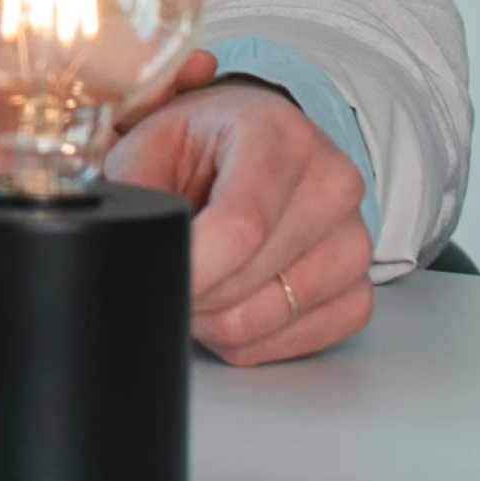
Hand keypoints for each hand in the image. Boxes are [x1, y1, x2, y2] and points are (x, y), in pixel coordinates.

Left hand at [106, 53, 369, 364]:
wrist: (259, 144)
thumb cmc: (203, 141)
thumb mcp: (152, 139)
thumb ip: (133, 182)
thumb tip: (120, 241)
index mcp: (279, 137)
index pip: (242, 225)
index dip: (192, 266)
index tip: (153, 278)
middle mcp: (332, 186)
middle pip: (248, 280)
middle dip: (191, 289)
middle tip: (167, 265)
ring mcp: (354, 243)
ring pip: (264, 320)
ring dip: (213, 316)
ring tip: (199, 274)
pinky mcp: (358, 292)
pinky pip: (291, 343)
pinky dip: (247, 336)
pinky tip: (232, 296)